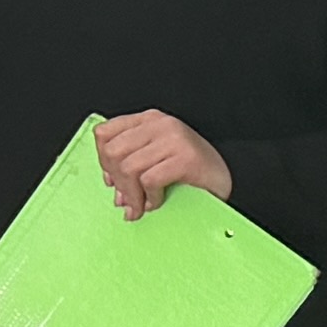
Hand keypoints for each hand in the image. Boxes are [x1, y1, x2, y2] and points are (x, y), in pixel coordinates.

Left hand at [93, 109, 234, 215]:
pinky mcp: (186, 158)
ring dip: (132, 194)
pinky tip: (157, 201)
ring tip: (140, 205)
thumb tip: (112, 186)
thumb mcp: (154, 160)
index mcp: (148, 120)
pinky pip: (150, 179)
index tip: (111, 179)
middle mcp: (160, 124)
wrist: (224, 180)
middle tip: (126, 199)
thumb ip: (128, 165)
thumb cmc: (189, 171)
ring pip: (128, 167)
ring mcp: (174, 139)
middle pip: (113, 152)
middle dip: (117, 182)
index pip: (104, 134)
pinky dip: (149, 197)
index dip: (102, 160)